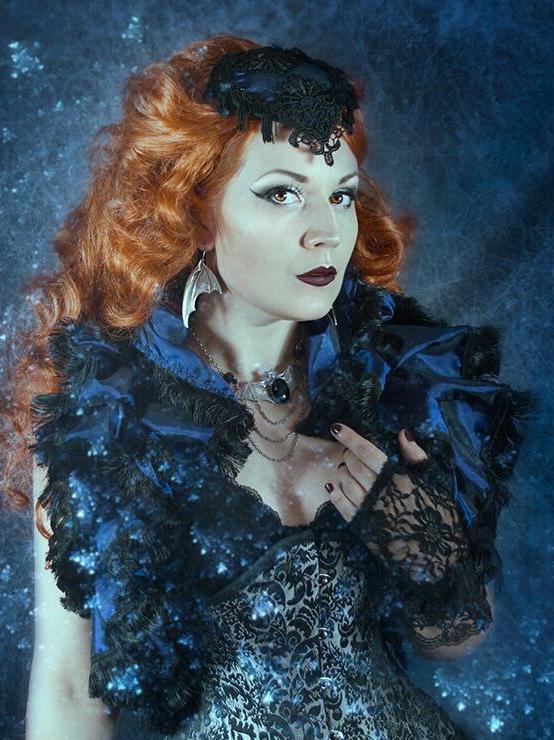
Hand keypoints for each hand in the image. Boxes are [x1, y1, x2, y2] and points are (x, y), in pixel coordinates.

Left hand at [327, 423, 466, 583]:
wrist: (437, 557)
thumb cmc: (439, 515)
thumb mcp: (433, 482)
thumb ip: (416, 456)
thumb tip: (402, 432)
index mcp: (397, 477)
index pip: (367, 451)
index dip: (350, 437)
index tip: (336, 427)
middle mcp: (379, 491)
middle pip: (354, 465)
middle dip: (348, 454)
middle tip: (349, 452)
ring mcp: (369, 510)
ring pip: (346, 483)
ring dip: (342, 472)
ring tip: (345, 468)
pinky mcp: (363, 528)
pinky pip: (342, 507)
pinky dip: (335, 494)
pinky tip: (333, 487)